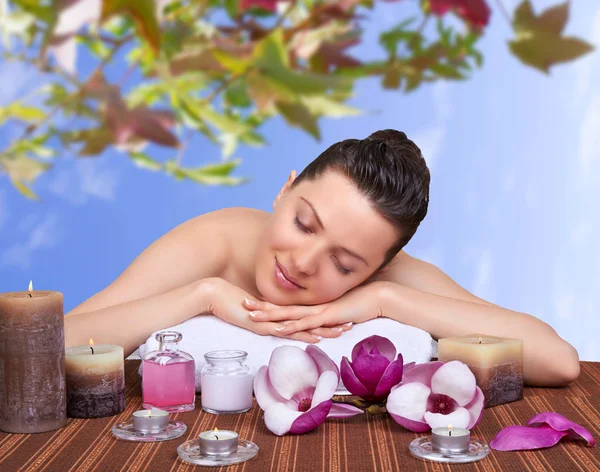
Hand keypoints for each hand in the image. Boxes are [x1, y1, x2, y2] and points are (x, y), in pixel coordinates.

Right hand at [201, 278, 338, 342]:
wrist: (215, 293)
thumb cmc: (230, 302)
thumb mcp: (252, 313)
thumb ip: (264, 317)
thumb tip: (272, 323)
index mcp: (279, 312)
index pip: (306, 315)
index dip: (323, 317)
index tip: (340, 317)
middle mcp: (280, 315)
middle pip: (310, 319)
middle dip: (331, 322)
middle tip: (352, 323)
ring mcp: (273, 319)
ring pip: (304, 325)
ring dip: (323, 328)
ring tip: (341, 331)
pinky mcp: (263, 324)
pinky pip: (286, 330)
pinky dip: (301, 333)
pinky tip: (313, 336)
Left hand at [243, 282, 385, 335]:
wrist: (378, 297)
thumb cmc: (362, 303)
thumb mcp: (341, 312)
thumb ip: (330, 317)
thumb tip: (323, 324)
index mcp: (314, 304)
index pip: (288, 304)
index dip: (270, 303)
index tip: (254, 301)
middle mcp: (313, 306)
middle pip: (283, 307)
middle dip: (262, 306)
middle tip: (243, 303)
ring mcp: (319, 310)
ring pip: (290, 314)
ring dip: (270, 316)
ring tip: (252, 316)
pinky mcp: (328, 316)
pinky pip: (306, 323)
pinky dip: (292, 327)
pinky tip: (279, 329)